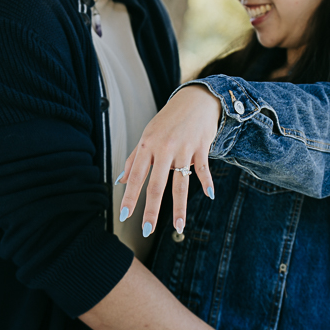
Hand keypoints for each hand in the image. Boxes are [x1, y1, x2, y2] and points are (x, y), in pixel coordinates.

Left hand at [117, 85, 221, 234]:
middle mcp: (164, 149)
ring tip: (179, 227)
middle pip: (157, 185)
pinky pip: (203, 170)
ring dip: (180, 207)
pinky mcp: (201, 148)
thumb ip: (134, 158)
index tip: (125, 215)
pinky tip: (209, 196)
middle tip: (148, 230)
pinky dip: (206, 183)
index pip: (136, 176)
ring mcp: (183, 149)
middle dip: (152, 210)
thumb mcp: (147, 135)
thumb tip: (120, 180)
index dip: (130, 197)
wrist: (194, 99)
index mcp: (147, 146)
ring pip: (180, 183)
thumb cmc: (168, 120)